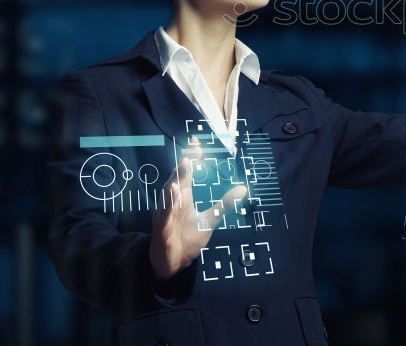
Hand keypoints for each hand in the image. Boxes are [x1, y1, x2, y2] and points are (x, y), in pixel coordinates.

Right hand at [149, 142, 247, 280]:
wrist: (174, 263)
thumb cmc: (187, 237)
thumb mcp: (210, 219)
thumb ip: (224, 204)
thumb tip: (243, 189)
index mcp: (182, 198)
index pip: (185, 174)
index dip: (190, 158)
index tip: (196, 143)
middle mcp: (171, 203)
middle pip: (176, 181)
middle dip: (182, 168)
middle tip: (191, 154)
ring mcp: (165, 216)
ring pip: (167, 197)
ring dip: (174, 183)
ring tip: (183, 168)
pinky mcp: (162, 231)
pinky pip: (164, 217)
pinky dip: (167, 207)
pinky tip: (174, 194)